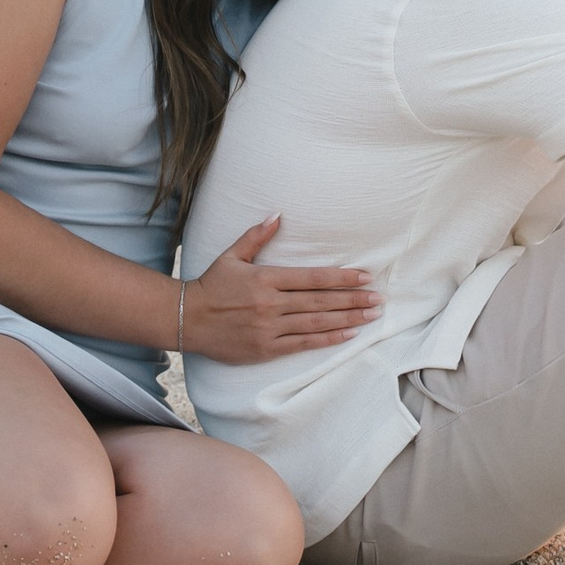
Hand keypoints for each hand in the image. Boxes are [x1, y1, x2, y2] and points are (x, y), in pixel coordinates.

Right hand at [182, 219, 383, 362]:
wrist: (186, 319)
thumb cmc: (211, 285)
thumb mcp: (231, 256)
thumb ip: (256, 236)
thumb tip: (277, 215)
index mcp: (265, 279)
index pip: (312, 278)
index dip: (341, 277)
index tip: (365, 277)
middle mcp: (270, 304)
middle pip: (320, 302)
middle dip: (352, 300)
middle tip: (378, 298)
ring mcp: (268, 328)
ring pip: (316, 324)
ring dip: (346, 319)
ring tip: (371, 316)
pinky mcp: (265, 349)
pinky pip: (302, 344)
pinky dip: (327, 340)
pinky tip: (347, 335)